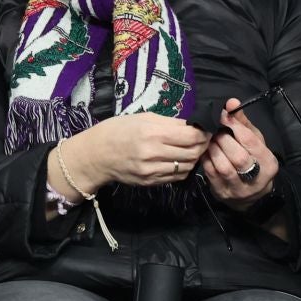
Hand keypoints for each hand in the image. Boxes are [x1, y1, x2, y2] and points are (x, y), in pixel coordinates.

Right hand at [57, 112, 209, 194]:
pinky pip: (176, 177)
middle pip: (192, 153)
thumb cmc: (117, 130)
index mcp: (152, 134)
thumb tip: (192, 125)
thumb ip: (170, 122)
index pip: (191, 136)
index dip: (203, 132)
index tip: (205, 129)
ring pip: (187, 167)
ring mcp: (152, 171)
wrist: (96, 155)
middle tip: (203, 139)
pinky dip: (183, 168)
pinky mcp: (150, 182)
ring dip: (194, 158)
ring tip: (192, 149)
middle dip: (202, 145)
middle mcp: (153, 154)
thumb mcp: (143, 118)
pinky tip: (179, 160)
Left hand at [200, 97, 278, 207]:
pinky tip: (205, 150)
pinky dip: (206, 158)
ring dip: (213, 149)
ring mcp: (238, 189)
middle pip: (238, 156)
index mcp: (268, 163)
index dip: (235, 126)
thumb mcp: (255, 141)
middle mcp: (256, 178)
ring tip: (210, 139)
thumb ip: (243, 122)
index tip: (223, 114)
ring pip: (223, 167)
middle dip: (223, 139)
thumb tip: (231, 101)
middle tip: (215, 129)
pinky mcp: (222, 193)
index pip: (251, 142)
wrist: (251, 195)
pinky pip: (211, 174)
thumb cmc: (254, 160)